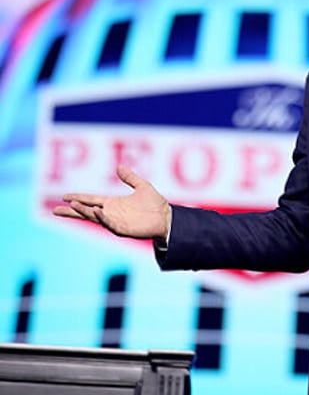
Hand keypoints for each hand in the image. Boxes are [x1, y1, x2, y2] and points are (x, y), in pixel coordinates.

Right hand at [53, 165, 170, 239]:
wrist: (166, 218)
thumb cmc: (155, 204)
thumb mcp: (142, 186)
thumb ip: (130, 178)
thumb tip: (120, 166)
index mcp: (113, 203)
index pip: (91, 199)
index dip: (78, 198)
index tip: (64, 197)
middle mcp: (111, 212)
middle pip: (86, 211)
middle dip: (72, 211)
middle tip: (55, 210)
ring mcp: (115, 221)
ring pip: (94, 217)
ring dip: (83, 212)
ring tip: (72, 205)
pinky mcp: (122, 228)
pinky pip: (109, 223)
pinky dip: (102, 217)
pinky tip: (95, 211)